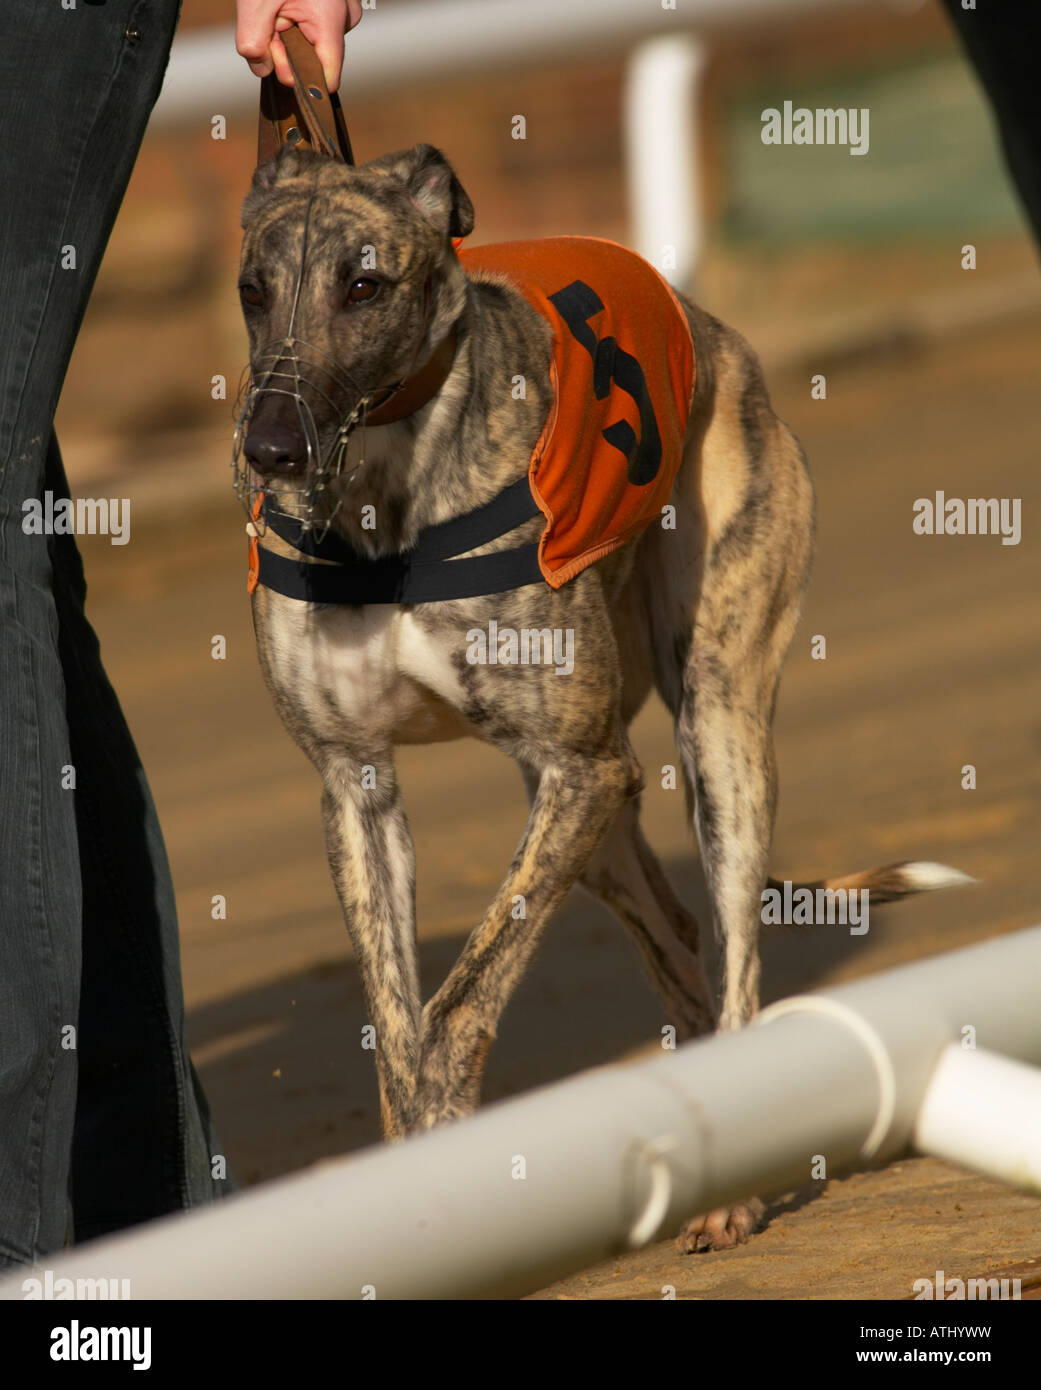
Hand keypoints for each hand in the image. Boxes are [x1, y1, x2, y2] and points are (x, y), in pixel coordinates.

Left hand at [236, 1, 362, 92]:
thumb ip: (253, 44)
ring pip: (317, 45)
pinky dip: (300, 24)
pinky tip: (291, 4)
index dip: (299, 78)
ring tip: (282, 7)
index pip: (328, 78)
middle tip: (273, 20)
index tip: (277, 53)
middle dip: (289, 50)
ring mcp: (348, 11)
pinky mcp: (341, 7)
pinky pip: (320, 29)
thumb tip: (264, 71)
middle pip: (318, 61)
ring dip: (293, 36)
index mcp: (331, 19)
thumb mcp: (254, 3)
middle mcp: (346, 18)